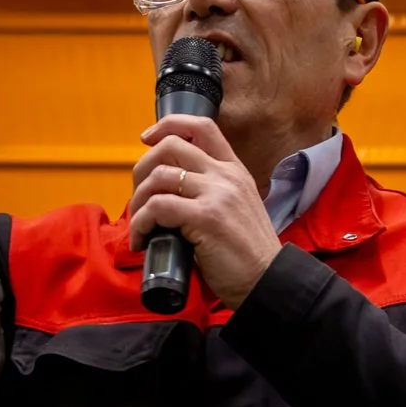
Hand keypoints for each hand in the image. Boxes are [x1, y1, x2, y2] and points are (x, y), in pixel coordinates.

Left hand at [128, 116, 283, 307]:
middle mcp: (226, 176)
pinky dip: (140, 224)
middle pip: (170, 146)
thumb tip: (169, 192)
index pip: (202, 126)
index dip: (168, 125)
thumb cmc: (247, 254)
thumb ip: (211, 192)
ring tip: (139, 225)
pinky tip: (141, 240)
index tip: (147, 138)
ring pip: (158, 177)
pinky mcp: (205, 217)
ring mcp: (216, 194)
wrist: (267, 281)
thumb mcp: (237, 209)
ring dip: (138, 201)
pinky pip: (157, 208)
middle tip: (138, 197)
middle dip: (142, 168)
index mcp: (234, 171)